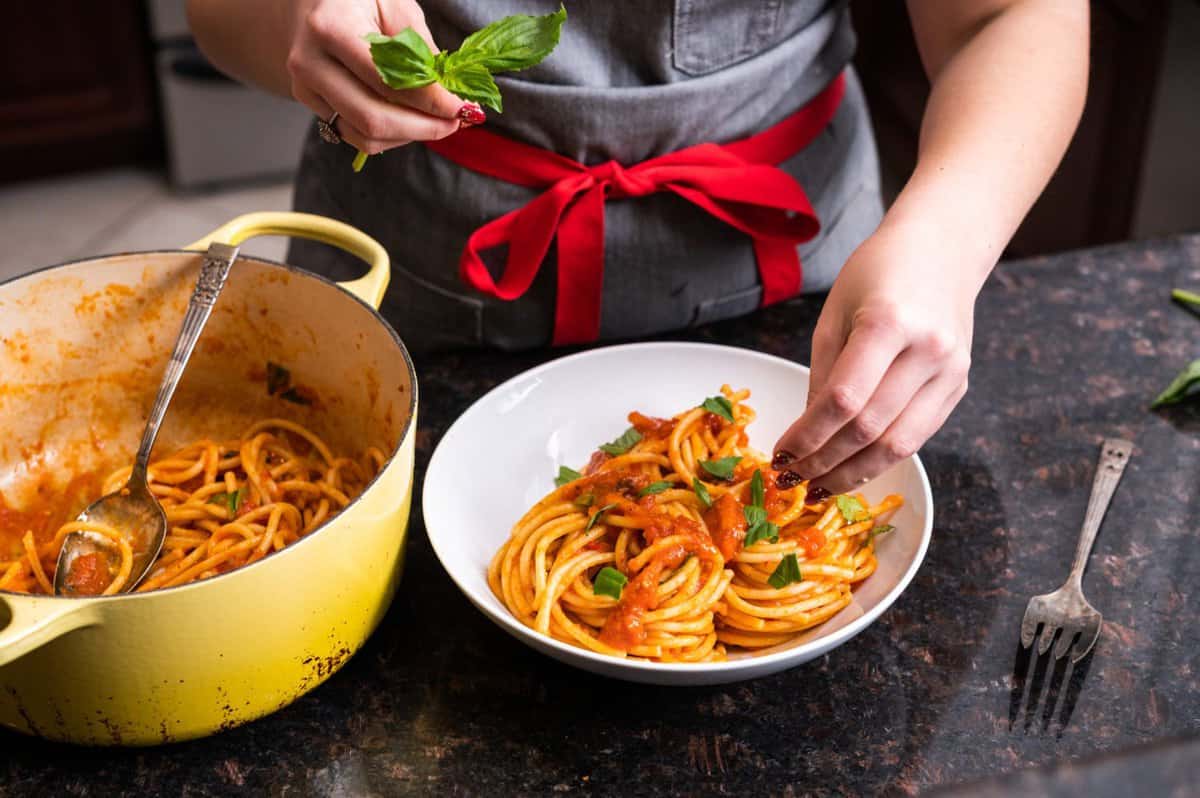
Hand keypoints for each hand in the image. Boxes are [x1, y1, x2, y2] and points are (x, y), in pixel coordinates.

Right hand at [284, 0, 473, 154]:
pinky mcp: (313, 106)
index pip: (387, 81)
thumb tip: (450, 94)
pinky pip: (357, 136)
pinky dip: (393, 137)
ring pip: (366, 136)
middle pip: (373, 118)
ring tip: (439, 122)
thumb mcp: (396, 6)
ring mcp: (307, 89)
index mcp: (331, 28)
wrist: (313, 3)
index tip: (462, 106)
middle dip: (424, 127)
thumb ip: (421, 49)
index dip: (430, 101)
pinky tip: (413, 121)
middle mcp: (310, 63)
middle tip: (456, 121)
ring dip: (410, 136)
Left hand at [772, 222, 981, 492]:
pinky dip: (882, 458)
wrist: (942, 249)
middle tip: (793, 479)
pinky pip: (918, 436)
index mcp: (889, 323)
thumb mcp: (834, 314)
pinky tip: (852, 468)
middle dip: (825, 461)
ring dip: (854, 473)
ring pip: (899, 444)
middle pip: (870, 428)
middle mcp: (928, 350)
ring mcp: (951, 372)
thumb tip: (807, 436)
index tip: (781, 455)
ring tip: (819, 486)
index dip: (808, 436)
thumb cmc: (877, 273)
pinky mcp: (959, 387)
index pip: (843, 400)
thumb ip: (821, 375)